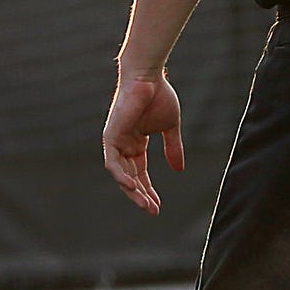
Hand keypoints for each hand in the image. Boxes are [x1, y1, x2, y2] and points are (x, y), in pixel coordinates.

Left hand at [103, 70, 183, 215]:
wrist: (148, 78)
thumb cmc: (159, 97)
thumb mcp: (170, 128)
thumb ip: (173, 148)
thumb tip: (179, 170)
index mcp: (136, 144)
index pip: (141, 174)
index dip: (149, 190)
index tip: (158, 206)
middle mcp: (124, 146)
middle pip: (131, 178)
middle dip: (141, 195)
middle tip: (153, 210)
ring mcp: (115, 142)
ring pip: (121, 174)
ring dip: (133, 191)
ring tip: (146, 204)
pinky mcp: (110, 137)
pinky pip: (112, 162)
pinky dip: (120, 175)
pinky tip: (131, 186)